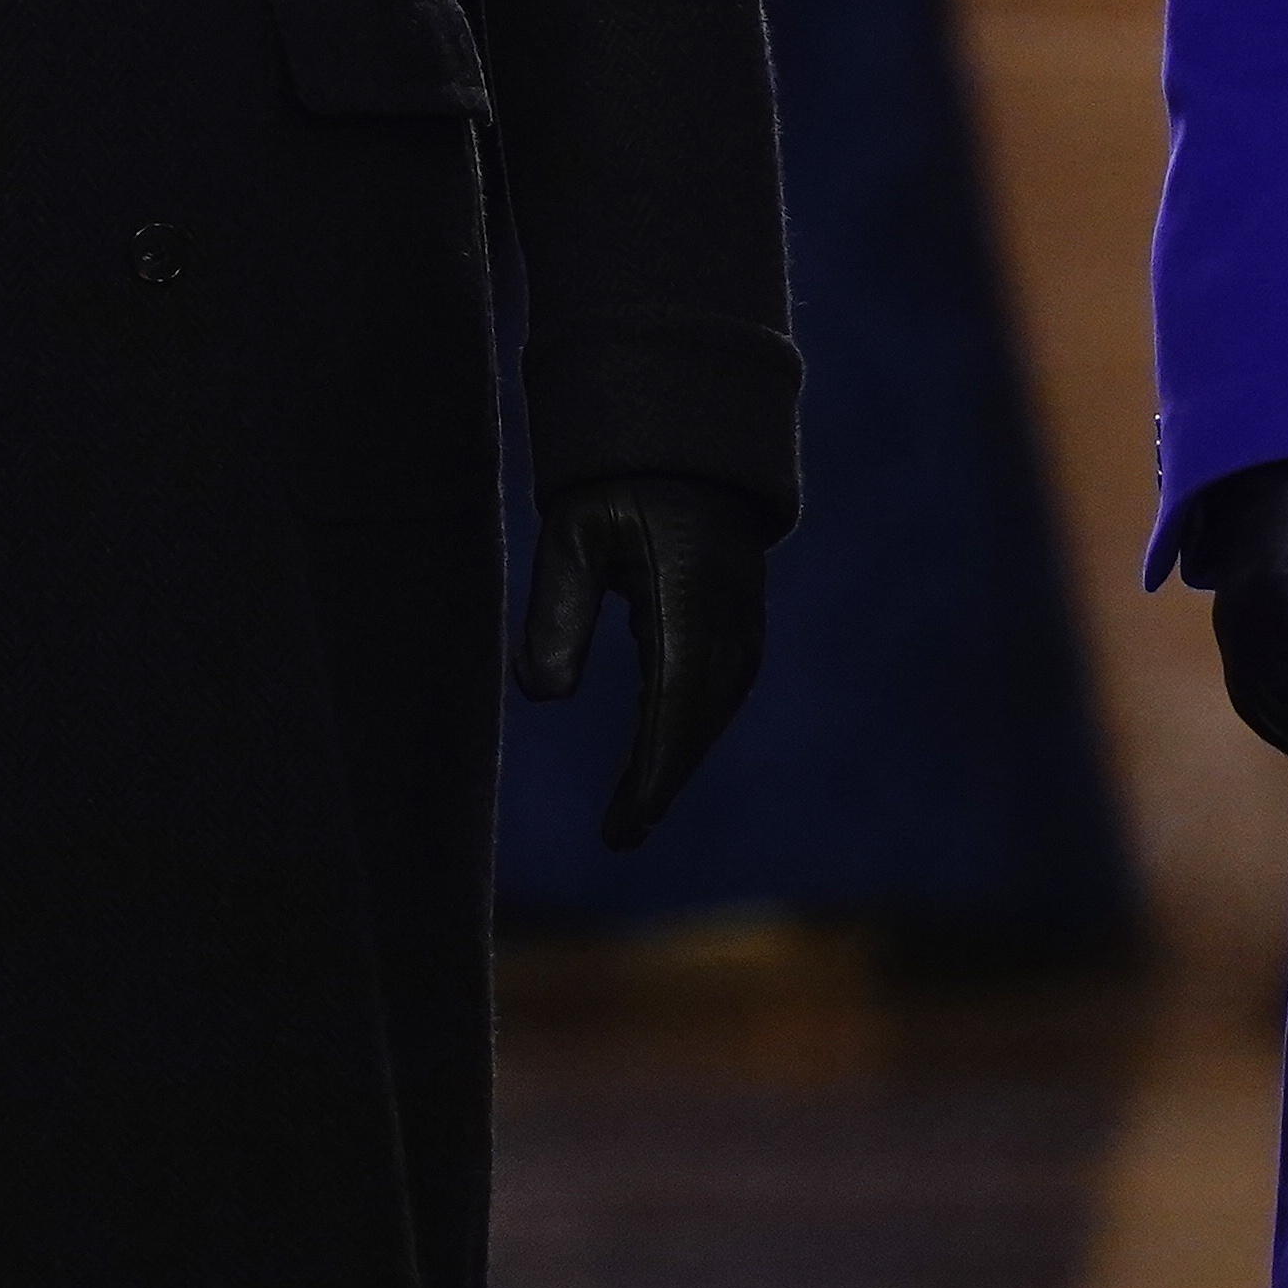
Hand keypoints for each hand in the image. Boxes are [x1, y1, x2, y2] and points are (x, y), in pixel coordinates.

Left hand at [519, 474, 772, 848]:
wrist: (687, 450)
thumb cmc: (618, 487)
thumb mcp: (573, 532)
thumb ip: (556, 610)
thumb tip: (543, 697)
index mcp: (690, 592)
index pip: (675, 697)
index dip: (654, 767)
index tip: (628, 823)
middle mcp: (729, 615)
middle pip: (698, 717)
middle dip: (663, 780)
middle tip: (621, 837)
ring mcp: (744, 621)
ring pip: (714, 710)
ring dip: (677, 761)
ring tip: (633, 813)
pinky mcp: (741, 625)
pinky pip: (720, 693)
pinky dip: (690, 733)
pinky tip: (661, 759)